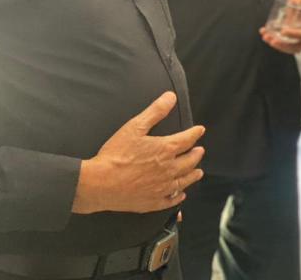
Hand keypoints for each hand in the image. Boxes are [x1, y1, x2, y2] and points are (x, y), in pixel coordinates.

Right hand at [72, 92, 204, 213]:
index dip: (195, 133)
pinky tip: (180, 195)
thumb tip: (170, 97)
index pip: (187, 139)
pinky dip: (179, 196)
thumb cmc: (116, 155)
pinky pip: (171, 201)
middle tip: (200, 151)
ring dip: (193, 175)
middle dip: (196, 154)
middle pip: (189, 161)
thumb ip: (155, 111)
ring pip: (184, 181)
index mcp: (165, 150)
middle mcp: (168, 170)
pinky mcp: (153, 202)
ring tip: (198, 172)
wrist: (101, 183)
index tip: (200, 130)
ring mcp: (162, 188)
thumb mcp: (135, 126)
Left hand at [260, 0, 300, 54]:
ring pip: (288, 47)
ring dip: (276, 44)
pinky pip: (281, 42)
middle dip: (283, 45)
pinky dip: (272, 38)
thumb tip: (292, 1)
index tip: (283, 31)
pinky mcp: (288, 37)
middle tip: (272, 41)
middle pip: (296, 46)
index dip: (294, 34)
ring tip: (265, 37)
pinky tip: (263, 31)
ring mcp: (296, 38)